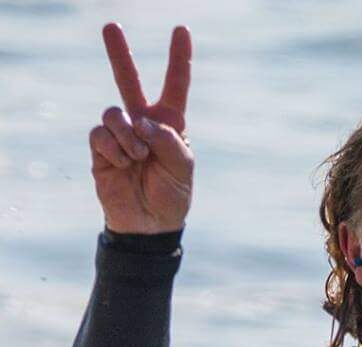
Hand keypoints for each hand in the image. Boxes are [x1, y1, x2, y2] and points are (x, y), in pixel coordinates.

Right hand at [89, 23, 193, 233]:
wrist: (149, 226)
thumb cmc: (172, 196)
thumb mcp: (182, 168)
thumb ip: (167, 140)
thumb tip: (140, 121)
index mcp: (169, 125)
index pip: (175, 86)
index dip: (178, 59)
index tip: (181, 30)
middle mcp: (143, 123)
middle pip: (128, 81)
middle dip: (119, 54)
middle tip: (110, 26)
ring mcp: (120, 134)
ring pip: (114, 113)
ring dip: (127, 135)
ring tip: (138, 157)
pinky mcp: (101, 148)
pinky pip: (101, 134)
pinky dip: (114, 148)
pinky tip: (123, 163)